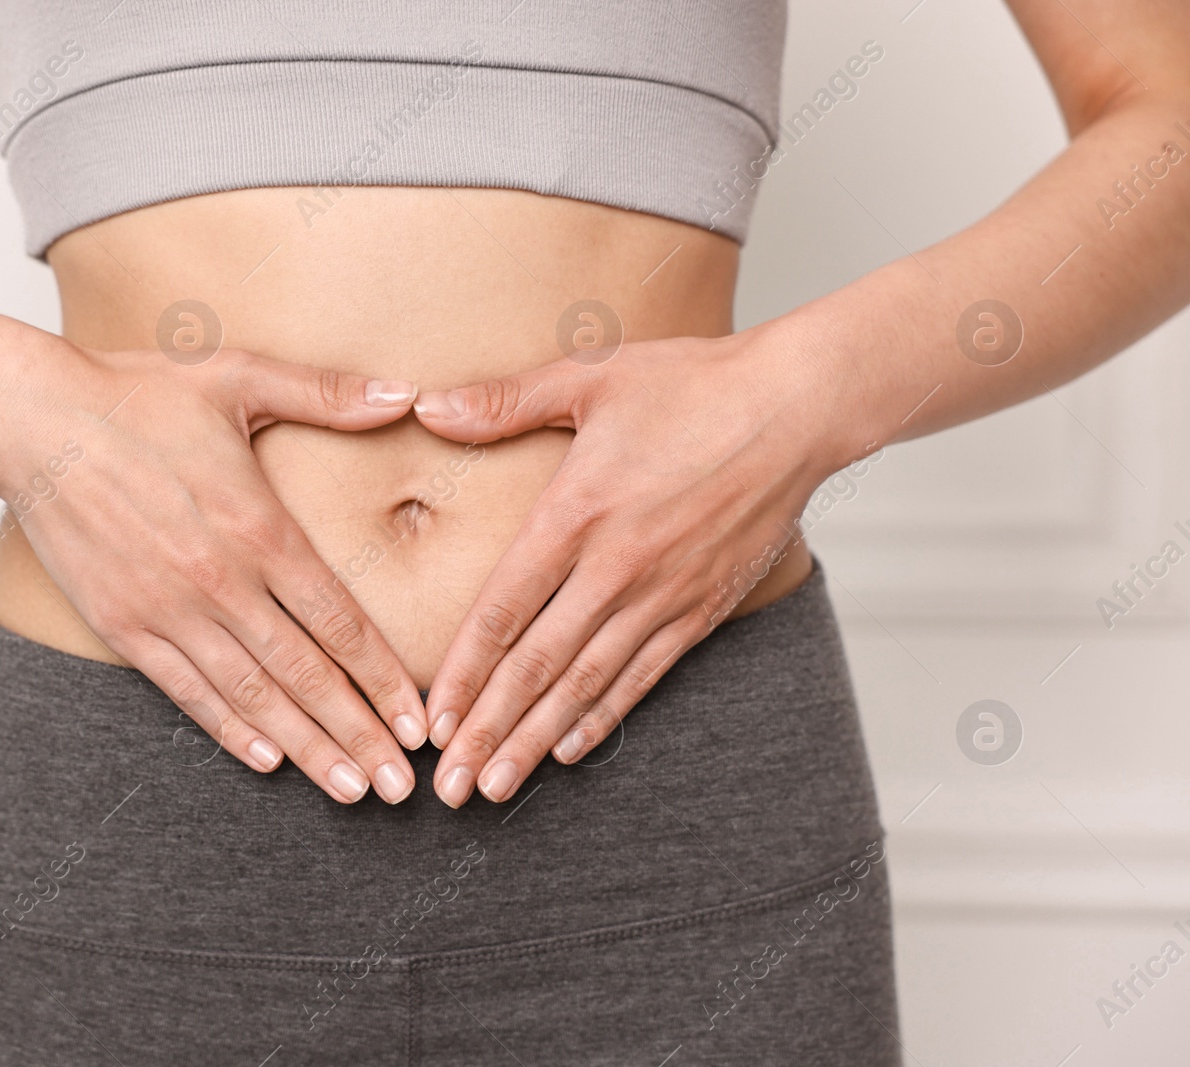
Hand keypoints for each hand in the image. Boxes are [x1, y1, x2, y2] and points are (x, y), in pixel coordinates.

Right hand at [0, 341, 427, 803]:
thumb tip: (406, 392)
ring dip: (305, 747)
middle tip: (400, 786)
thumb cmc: (138, 394)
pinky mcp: (123, 625)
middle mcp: (220, 580)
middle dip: (359, 734)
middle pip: (307, 673)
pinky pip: (186, 691)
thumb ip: (326, 392)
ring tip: (349, 790)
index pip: (339, 620)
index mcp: (259, 527)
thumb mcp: (238, 376)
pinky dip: (229, 729)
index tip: (418, 720)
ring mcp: (169, 609)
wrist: (33, 421)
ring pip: (252, 695)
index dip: (384, 677)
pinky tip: (266, 760)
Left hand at [409, 324, 858, 806]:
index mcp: (577, 513)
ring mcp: (663, 594)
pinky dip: (604, 717)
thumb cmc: (694, 384)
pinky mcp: (702, 607)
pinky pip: (644, 675)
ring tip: (497, 788)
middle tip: (449, 787)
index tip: (433, 721)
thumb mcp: (590, 377)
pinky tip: (570, 750)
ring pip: (588, 684)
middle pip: (538, 666)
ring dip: (538, 740)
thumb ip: (504, 402)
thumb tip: (426, 409)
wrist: (799, 406)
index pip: (504, 611)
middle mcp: (616, 567)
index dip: (465, 673)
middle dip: (489, 731)